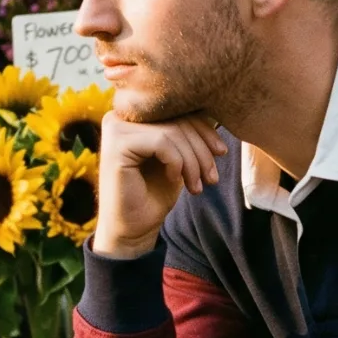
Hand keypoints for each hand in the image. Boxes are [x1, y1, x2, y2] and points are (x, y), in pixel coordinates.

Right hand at [92, 112, 225, 258]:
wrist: (133, 229)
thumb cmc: (154, 193)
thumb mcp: (179, 157)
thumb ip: (187, 133)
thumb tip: (217, 111)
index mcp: (136, 113)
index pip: (179, 108)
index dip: (205, 129)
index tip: (221, 153)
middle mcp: (121, 114)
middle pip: (177, 118)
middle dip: (201, 150)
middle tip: (212, 178)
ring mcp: (116, 127)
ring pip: (172, 132)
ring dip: (193, 161)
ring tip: (197, 186)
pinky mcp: (116, 144)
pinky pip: (162, 142)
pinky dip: (176, 162)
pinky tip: (174, 179)